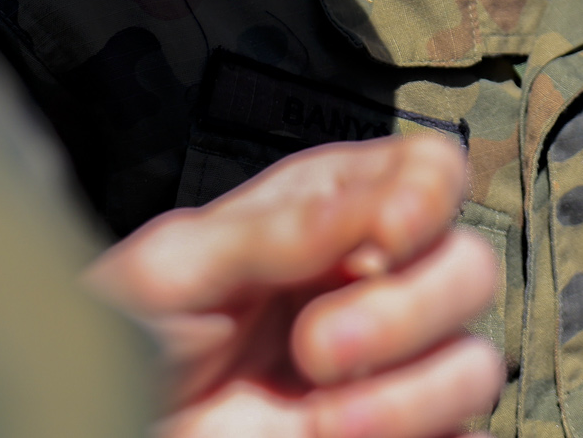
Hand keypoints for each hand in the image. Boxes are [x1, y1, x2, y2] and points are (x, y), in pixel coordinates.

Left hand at [88, 133, 504, 437]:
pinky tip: (332, 433)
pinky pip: (458, 432)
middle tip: (316, 345)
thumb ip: (276, 233)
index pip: (429, 171)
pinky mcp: (395, 434)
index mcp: (327, 211)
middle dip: (407, 308)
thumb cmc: (124, 339)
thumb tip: (376, 206)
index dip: (430, 192)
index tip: (390, 229)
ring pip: (477, 362)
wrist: (105, 426)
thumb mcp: (175, 269)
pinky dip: (412, 432)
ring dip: (413, 391)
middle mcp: (371, 281)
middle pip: (470, 265)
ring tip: (325, 417)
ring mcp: (388, 368)